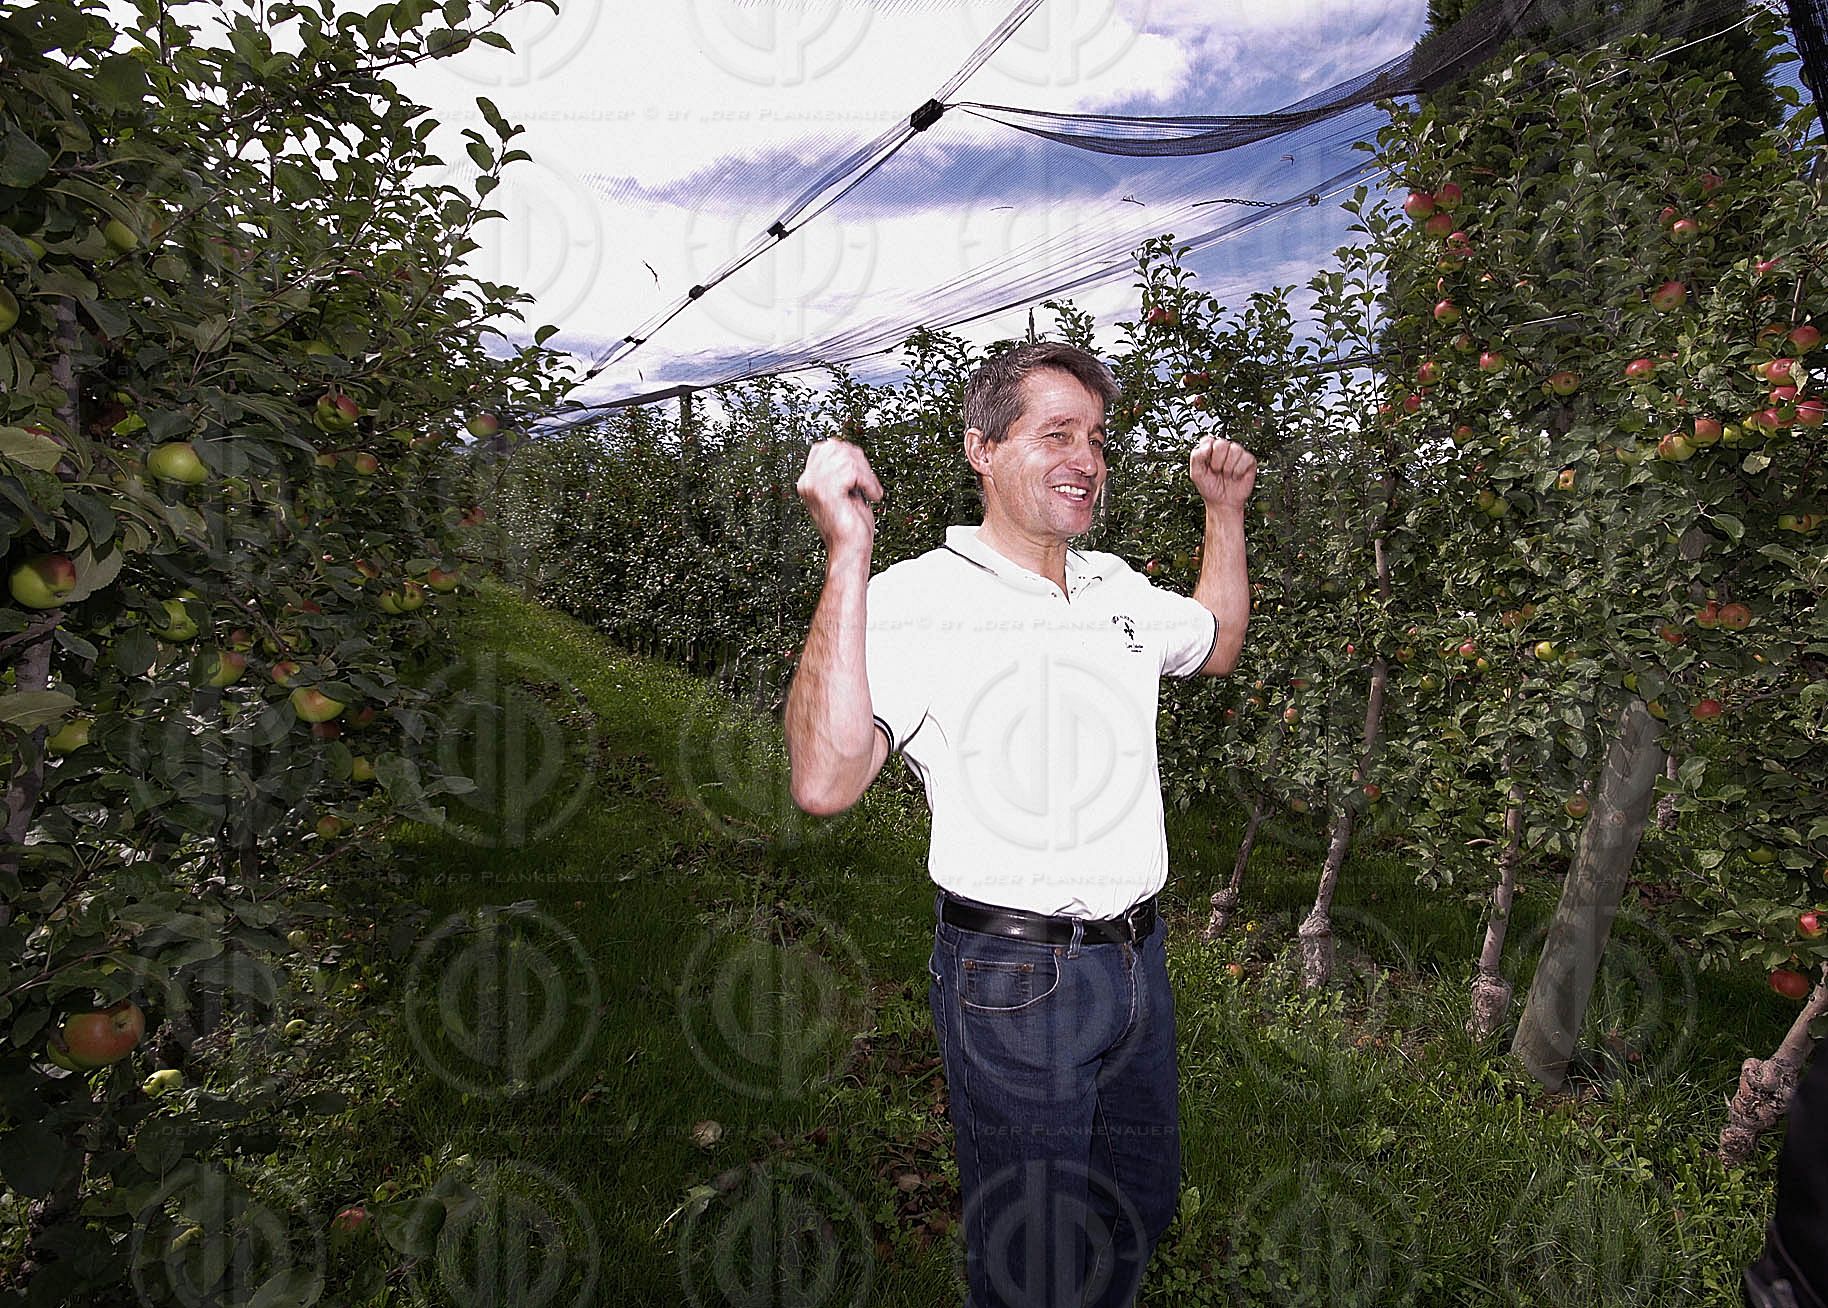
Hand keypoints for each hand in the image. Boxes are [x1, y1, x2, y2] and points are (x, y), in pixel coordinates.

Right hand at [796, 436, 883, 558]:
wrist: (850, 551)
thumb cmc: (851, 528)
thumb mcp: (847, 492)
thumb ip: (844, 473)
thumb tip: (852, 452)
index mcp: (809, 481)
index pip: (825, 447)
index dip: (848, 454)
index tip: (862, 471)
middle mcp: (808, 482)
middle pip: (836, 448)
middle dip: (860, 462)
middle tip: (870, 483)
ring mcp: (815, 486)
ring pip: (846, 457)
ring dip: (866, 474)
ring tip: (871, 491)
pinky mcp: (826, 492)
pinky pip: (852, 470)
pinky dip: (868, 482)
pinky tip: (872, 496)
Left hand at [1189, 434, 1256, 509]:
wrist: (1223, 503)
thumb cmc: (1210, 487)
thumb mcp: (1196, 474)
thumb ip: (1196, 457)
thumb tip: (1207, 445)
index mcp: (1210, 448)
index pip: (1208, 440)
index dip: (1207, 454)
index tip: (1207, 466)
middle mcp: (1224, 448)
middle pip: (1222, 443)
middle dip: (1217, 462)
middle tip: (1217, 472)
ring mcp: (1238, 453)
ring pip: (1235, 450)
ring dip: (1228, 468)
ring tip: (1226, 475)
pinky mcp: (1249, 460)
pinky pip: (1246, 459)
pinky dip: (1238, 471)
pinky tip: (1236, 476)